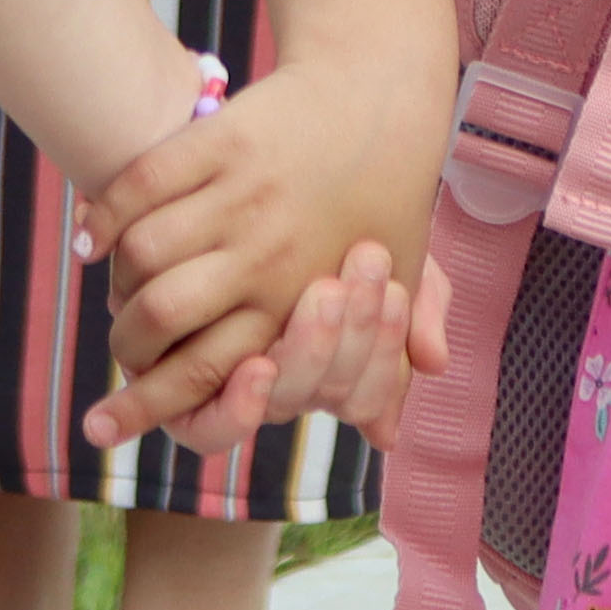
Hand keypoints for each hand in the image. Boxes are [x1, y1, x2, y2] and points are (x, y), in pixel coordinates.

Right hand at [73, 52, 443, 449]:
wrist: (382, 93)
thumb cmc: (389, 199)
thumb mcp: (402, 290)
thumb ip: (386, 366)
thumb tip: (382, 438)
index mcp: (302, 303)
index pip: (206, 374)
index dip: (146, 407)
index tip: (99, 428)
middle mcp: (266, 255)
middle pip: (157, 317)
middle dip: (123, 345)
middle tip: (118, 352)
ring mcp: (242, 195)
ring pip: (142, 253)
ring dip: (117, 282)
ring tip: (117, 296)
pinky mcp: (222, 139)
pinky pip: (141, 183)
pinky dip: (103, 215)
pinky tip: (89, 241)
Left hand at [145, 238, 457, 457]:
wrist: (191, 178)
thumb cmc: (295, 207)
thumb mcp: (366, 234)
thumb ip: (414, 291)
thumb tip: (435, 362)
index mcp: (331, 358)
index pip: (373, 391)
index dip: (387, 352)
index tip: (393, 292)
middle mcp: (284, 382)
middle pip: (334, 393)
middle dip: (354, 336)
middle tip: (355, 275)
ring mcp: (231, 388)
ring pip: (286, 406)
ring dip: (309, 356)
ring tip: (320, 295)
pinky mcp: (175, 394)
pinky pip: (212, 430)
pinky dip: (240, 407)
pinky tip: (257, 366)